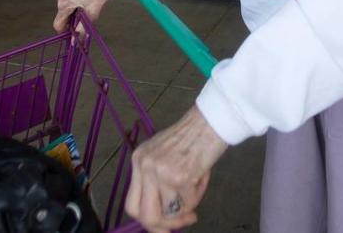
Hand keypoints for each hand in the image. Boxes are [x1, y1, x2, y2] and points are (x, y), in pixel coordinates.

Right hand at [53, 0, 117, 31]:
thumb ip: (82, 30)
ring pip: (64, 12)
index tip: (73, 34)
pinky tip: (83, 6)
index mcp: (64, 4)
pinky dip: (73, 8)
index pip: (57, 24)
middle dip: (71, 23)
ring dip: (73, 16)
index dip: (65, 32)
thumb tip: (76, 42)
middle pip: (61, 18)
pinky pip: (67, 4)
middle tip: (83, 21)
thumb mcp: (91, 15)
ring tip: (85, 12)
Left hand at [125, 105, 227, 231]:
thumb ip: (155, 181)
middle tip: (184, 221)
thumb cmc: (191, 136)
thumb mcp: (162, 154)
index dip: (147, 221)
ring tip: (196, 189)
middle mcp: (145, 167)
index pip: (132, 204)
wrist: (210, 120)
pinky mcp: (180, 177)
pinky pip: (188, 203)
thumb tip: (162, 214)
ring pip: (169, 213)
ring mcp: (161, 172)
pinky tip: (202, 178)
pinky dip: (197, 196)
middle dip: (165, 225)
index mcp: (138, 160)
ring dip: (186, 208)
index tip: (163, 225)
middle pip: (145, 215)